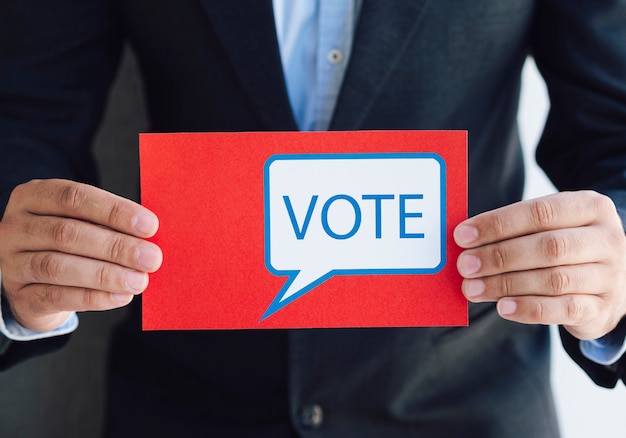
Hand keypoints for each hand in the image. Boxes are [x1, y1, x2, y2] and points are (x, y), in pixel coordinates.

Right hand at [0, 179, 162, 331]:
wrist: (37, 284)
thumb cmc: (71, 244)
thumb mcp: (85, 223)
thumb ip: (110, 224)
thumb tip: (150, 234)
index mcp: (34, 197)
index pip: (74, 197)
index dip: (114, 211)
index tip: (150, 225)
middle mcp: (16, 227)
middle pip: (67, 233)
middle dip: (116, 246)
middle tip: (151, 258)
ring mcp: (12, 263)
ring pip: (57, 267)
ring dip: (105, 274)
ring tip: (139, 280)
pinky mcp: (19, 297)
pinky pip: (56, 297)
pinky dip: (93, 297)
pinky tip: (121, 296)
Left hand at [454, 191, 625, 340]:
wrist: (611, 282)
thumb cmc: (566, 248)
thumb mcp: (548, 228)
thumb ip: (513, 231)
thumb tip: (464, 242)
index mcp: (590, 207)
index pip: (540, 212)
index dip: (498, 224)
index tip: (462, 236)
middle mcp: (606, 239)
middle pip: (548, 246)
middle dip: (499, 256)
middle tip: (465, 265)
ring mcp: (609, 275)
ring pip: (554, 279)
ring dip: (506, 284)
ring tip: (473, 288)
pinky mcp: (603, 308)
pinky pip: (563, 310)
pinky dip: (529, 309)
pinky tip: (502, 307)